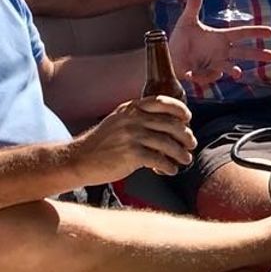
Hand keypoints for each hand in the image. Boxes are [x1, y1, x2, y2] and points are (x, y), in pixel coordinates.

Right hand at [73, 96, 195, 178]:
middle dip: (185, 135)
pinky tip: (170, 170)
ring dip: (181, 153)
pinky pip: (158, 159)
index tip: (187, 118)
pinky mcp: (131, 154)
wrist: (79, 160)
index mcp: (131, 108)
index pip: (161, 101)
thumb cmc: (102, 144)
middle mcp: (132, 119)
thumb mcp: (118, 121)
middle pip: (170, 124)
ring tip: (185, 160)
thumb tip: (168, 123)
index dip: (179, 109)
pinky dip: (168, 166)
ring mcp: (131, 136)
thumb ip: (138, 118)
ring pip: (167, 143)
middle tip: (191, 144)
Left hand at [168, 0, 270, 88]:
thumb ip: (193, 5)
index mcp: (221, 37)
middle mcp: (222, 51)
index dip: (256, 32)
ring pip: (230, 67)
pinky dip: (203, 75)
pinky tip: (192, 74)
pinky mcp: (205, 75)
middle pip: (243, 52)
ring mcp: (215, 64)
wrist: (170, 55)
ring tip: (238, 73)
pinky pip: (208, 75)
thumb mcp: (187, 20)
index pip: (242, 34)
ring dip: (234, 70)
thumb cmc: (181, 38)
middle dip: (257, 54)